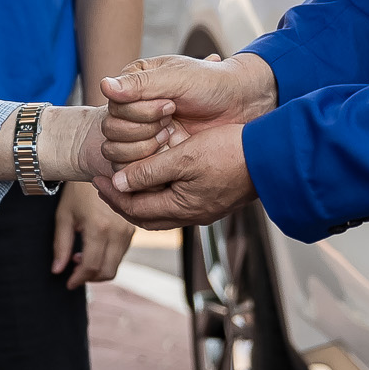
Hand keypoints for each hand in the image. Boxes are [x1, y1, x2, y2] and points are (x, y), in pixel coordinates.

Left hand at [50, 180, 132, 288]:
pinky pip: (121, 253)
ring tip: (80, 256)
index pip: (90, 266)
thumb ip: (61, 245)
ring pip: (116, 264)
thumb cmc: (77, 190)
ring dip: (98, 268)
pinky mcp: (133, 228)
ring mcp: (128, 230)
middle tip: (73, 272)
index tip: (68, 283)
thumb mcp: (64, 216)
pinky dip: (107, 258)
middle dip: (89, 277)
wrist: (99, 168)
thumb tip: (57, 271)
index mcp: (99, 228)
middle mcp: (118, 232)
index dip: (78, 279)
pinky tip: (93, 247)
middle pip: (107, 271)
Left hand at [93, 120, 259, 228]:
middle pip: (145, 216)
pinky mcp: (214, 201)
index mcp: (182, 208)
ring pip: (162, 212)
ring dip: (140, 198)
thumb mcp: (184, 157)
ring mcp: (204, 210)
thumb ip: (150, 171)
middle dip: (122, 201)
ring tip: (125, 181)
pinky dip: (159, 194)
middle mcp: (192, 216)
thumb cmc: (230, 153)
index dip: (112, 195)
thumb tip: (120, 183)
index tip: (96, 178)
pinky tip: (157, 178)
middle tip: (104, 183)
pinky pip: (177, 205)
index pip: (134, 209)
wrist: (272, 157)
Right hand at [98, 52, 276, 169]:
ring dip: (143, 148)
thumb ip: (140, 85)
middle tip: (171, 124)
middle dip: (141, 130)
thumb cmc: (212, 84)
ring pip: (116, 151)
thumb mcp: (177, 78)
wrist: (242, 103)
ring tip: (172, 137)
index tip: (170, 106)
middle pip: (111, 130)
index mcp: (135, 83)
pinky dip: (148, 164)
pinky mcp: (153, 153)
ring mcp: (142, 131)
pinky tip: (171, 152)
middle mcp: (134, 107)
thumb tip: (103, 85)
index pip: (114, 106)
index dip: (139, 112)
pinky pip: (132, 168)